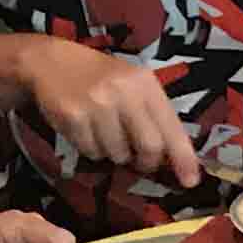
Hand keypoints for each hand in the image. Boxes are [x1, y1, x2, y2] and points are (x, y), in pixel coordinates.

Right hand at [22, 40, 200, 188]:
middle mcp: (124, 91)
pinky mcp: (73, 115)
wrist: (51, 61)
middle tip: (139, 161)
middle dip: (146, 162)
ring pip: (117, 154)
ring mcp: (97, 103)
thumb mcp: (132, 85)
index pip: (172, 127)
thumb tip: (170, 157)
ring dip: (113, 153)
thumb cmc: (100, 77)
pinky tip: (85, 129)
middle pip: (149, 146)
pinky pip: (91, 151)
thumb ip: (152, 115)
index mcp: (145, 84)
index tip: (191, 181)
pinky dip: (91, 149)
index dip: (183, 157)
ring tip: (104, 133)